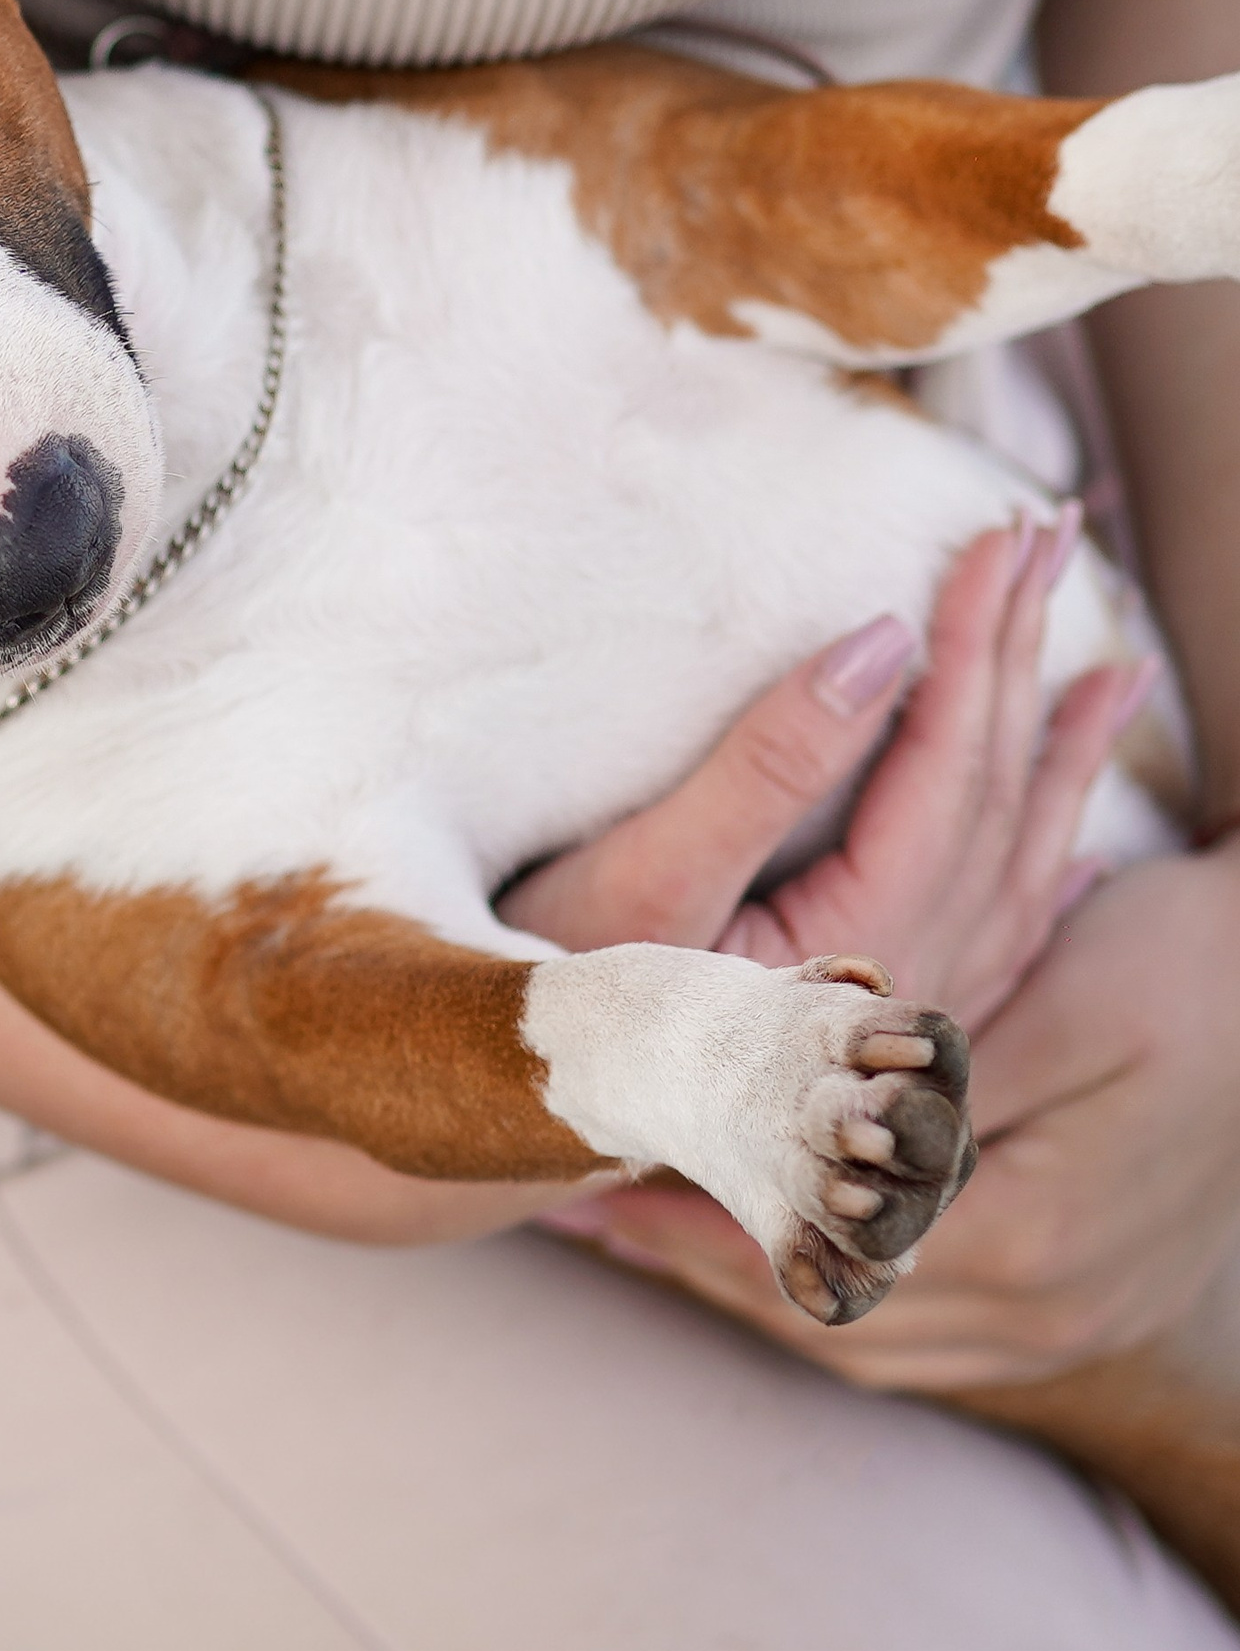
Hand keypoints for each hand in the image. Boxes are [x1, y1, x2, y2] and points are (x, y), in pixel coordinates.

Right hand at [504, 510, 1148, 1023]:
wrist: (535, 1112)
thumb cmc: (567, 991)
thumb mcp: (651, 868)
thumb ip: (772, 763)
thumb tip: (879, 646)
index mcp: (868, 933)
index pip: (950, 758)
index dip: (975, 639)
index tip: (996, 538)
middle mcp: (916, 976)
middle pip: (999, 794)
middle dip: (1024, 657)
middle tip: (1051, 538)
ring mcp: (911, 1008)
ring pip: (1020, 862)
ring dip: (1063, 755)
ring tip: (1114, 672)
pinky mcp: (883, 1026)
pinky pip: (1004, 938)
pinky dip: (1048, 876)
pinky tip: (1077, 852)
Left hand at [546, 843, 1239, 1390]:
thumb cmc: (1180, 967)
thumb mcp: (1055, 1003)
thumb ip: (930, 1090)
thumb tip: (797, 1137)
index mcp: (1029, 1244)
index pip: (819, 1270)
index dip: (694, 1232)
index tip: (596, 1187)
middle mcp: (1051, 1313)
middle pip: (836, 1324)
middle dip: (704, 1272)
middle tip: (595, 1216)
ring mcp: (1076, 1322)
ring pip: (879, 1337)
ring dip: (766, 1287)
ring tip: (657, 1230)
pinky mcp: (1086, 1300)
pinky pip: (932, 1327)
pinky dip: (845, 1289)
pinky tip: (782, 1239)